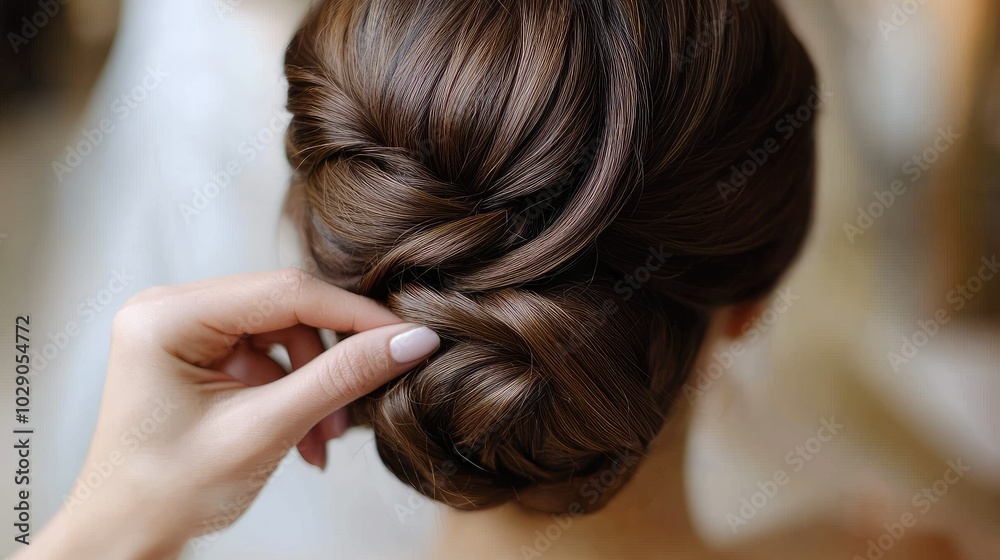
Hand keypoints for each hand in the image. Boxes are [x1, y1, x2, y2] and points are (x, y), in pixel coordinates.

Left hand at [18, 269, 439, 559]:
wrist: (125, 541)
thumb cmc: (168, 494)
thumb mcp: (265, 430)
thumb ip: (341, 378)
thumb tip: (411, 340)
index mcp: (168, 316)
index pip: (286, 292)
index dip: (355, 315)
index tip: (409, 338)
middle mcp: (170, 308)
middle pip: (285, 309)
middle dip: (329, 361)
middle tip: (360, 405)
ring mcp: (182, 328)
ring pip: (282, 332)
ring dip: (314, 383)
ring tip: (322, 439)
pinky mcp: (196, 351)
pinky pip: (266, 353)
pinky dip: (293, 391)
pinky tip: (304, 435)